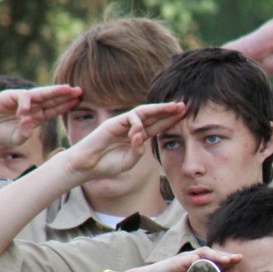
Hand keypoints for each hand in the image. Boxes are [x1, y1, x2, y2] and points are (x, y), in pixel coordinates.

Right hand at [0, 85, 81, 145]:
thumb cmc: (0, 133)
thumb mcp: (17, 139)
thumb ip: (26, 133)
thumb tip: (29, 122)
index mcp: (37, 116)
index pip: (54, 109)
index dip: (66, 105)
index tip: (79, 101)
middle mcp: (32, 106)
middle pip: (52, 99)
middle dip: (66, 95)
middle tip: (80, 91)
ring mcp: (21, 100)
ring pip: (41, 94)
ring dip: (54, 91)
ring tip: (67, 89)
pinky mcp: (9, 95)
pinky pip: (22, 97)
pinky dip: (25, 103)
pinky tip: (24, 112)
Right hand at [65, 102, 185, 180]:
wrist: (87, 166)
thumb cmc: (107, 165)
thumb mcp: (129, 161)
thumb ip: (138, 151)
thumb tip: (141, 136)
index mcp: (138, 138)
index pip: (157, 126)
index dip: (170, 121)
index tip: (184, 116)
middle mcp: (132, 128)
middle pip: (153, 116)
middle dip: (168, 111)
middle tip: (184, 106)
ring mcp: (122, 124)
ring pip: (143, 112)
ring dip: (159, 109)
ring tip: (173, 108)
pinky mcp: (112, 123)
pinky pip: (129, 118)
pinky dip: (137, 123)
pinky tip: (140, 130)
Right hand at [127, 247, 241, 271]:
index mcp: (199, 265)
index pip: (216, 261)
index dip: (228, 261)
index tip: (240, 261)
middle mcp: (194, 259)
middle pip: (213, 254)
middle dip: (226, 256)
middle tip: (239, 258)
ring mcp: (185, 258)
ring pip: (203, 253)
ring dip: (216, 255)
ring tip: (227, 259)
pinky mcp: (176, 261)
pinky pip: (188, 259)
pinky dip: (196, 260)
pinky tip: (204, 261)